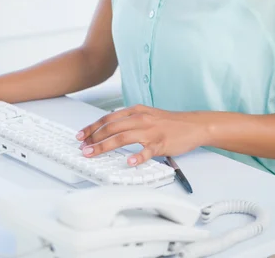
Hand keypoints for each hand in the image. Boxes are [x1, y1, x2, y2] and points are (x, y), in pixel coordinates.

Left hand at [75, 104, 209, 165]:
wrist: (193, 124)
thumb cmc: (169, 122)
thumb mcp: (147, 115)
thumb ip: (130, 120)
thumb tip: (111, 128)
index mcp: (136, 111)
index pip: (108, 118)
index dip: (93, 127)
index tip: (81, 135)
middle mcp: (141, 118)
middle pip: (112, 127)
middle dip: (94, 138)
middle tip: (83, 147)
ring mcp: (150, 131)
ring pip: (123, 137)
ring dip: (105, 146)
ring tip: (93, 153)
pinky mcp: (160, 143)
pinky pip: (147, 151)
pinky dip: (137, 157)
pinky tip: (129, 162)